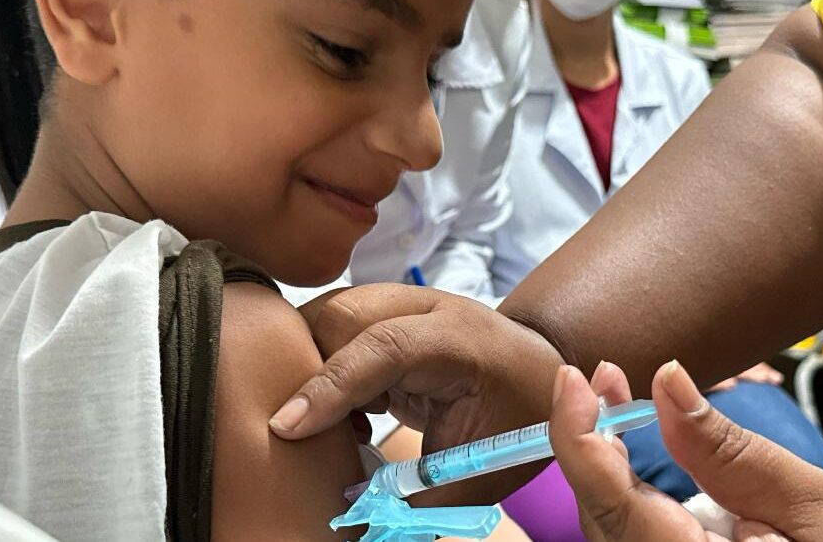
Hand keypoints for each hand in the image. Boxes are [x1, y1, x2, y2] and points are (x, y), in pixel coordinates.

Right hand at [271, 283, 563, 502]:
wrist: (534, 371)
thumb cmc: (516, 418)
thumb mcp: (477, 469)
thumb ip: (415, 497)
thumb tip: (357, 520)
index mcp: (459, 338)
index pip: (384, 346)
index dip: (331, 385)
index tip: (287, 427)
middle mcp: (426, 307)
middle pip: (341, 317)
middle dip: (310, 371)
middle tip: (306, 430)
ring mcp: (401, 303)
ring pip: (326, 315)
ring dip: (311, 366)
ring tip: (335, 421)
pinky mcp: (382, 314)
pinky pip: (330, 328)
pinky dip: (322, 366)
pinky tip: (350, 411)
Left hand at [550, 361, 822, 541]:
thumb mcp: (820, 505)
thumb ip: (731, 453)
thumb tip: (669, 380)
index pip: (615, 509)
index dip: (580, 442)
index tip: (572, 379)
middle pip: (604, 517)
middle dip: (589, 440)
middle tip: (599, 377)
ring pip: (614, 524)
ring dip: (603, 457)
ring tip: (610, 392)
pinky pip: (637, 530)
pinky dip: (625, 482)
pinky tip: (627, 440)